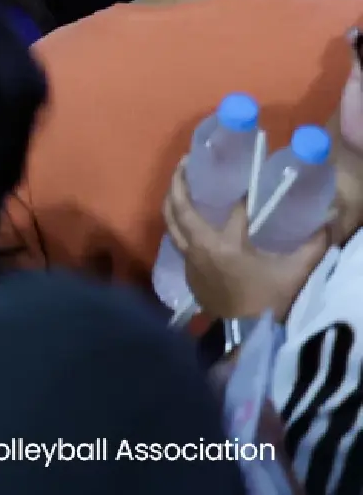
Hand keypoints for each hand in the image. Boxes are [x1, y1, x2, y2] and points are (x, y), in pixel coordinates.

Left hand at [163, 166, 328, 321]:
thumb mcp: (295, 271)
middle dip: (178, 183)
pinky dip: (180, 225)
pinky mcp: (187, 274)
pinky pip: (179, 242)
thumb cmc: (271, 302)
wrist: (248, 336)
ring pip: (171, 225)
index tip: (248, 185)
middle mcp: (199, 250)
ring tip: (181, 183)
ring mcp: (189, 262)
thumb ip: (313, 244)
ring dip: (174, 202)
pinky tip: (191, 219)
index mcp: (225, 246)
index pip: (233, 211)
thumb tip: (328, 219)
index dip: (243, 197)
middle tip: (185, 162)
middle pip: (178, 209)